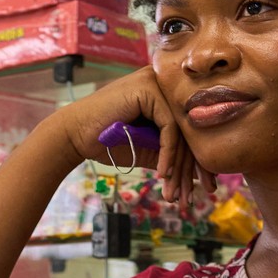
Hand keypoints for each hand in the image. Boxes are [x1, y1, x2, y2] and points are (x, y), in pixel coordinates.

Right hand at [50, 67, 213, 214]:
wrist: (74, 135)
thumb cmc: (106, 141)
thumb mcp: (146, 149)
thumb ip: (170, 152)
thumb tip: (201, 172)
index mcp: (165, 93)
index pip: (189, 128)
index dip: (197, 160)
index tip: (203, 186)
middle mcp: (164, 83)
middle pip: (189, 129)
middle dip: (194, 167)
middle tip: (199, 194)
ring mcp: (156, 83)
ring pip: (182, 130)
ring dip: (180, 166)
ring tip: (177, 192)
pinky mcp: (148, 90)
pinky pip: (168, 128)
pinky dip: (168, 154)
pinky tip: (163, 174)